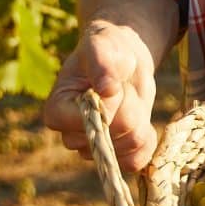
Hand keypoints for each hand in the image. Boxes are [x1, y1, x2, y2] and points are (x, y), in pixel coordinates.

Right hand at [42, 20, 159, 172]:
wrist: (125, 61)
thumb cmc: (107, 50)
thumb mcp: (102, 45)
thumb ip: (102, 63)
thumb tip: (106, 90)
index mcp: (58, 111)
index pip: (86, 123)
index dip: (109, 104)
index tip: (112, 84)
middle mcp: (71, 135)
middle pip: (111, 137)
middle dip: (127, 108)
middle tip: (122, 87)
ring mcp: (94, 149)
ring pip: (128, 146)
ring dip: (139, 118)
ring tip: (128, 98)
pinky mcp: (116, 155)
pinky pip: (136, 160)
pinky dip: (146, 138)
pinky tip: (141, 118)